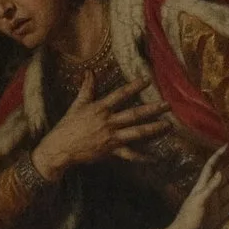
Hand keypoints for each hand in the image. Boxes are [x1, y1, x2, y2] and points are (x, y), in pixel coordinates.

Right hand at [32, 76, 167, 179]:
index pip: (120, 94)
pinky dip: (142, 157)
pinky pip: (129, 154)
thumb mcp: (78, 104)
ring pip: (136, 133)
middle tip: (167, 105)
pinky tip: (154, 157)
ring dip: (153, 129)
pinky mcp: (110, 151)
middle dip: (152, 109)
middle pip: (134, 114)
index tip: (147, 80)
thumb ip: (87, 87)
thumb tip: (89, 71)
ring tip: (168, 126)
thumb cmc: (68, 126)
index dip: (134, 87)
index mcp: (100, 108)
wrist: (60, 148)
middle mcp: (108, 122)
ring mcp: (110, 137)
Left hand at [157, 147, 228, 228]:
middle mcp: (211, 193)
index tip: (227, 146)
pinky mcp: (220, 215)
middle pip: (225, 176)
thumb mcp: (199, 201)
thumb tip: (221, 173)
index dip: (218, 156)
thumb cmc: (188, 219)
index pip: (211, 167)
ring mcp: (216, 204)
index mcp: (202, 186)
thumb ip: (210, 187)